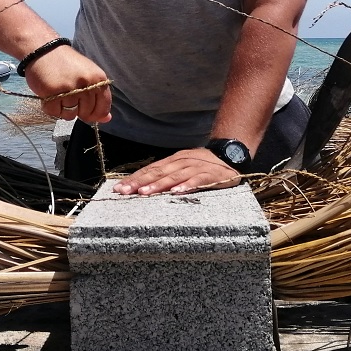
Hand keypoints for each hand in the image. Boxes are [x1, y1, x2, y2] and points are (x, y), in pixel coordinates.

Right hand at [24, 45, 111, 124]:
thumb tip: (106, 118)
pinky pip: (55, 113)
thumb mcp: (87, 74)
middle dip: (77, 110)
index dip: (96, 114)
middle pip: (86, 112)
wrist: (43, 50)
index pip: (103, 106)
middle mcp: (86, 83)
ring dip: (63, 109)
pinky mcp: (53, 93)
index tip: (89, 113)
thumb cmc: (66, 64)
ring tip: (58, 95)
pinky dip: (51, 108)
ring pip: (70, 115)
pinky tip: (50, 96)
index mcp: (98, 78)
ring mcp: (69, 88)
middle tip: (68, 96)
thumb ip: (98, 96)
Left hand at [112, 148, 241, 194]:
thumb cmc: (203, 165)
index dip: (135, 178)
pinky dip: (186, 186)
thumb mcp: (183, 166)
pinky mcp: (210, 175)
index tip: (119, 188)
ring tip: (145, 193)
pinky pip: (197, 180)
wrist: (231, 156)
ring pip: (174, 176)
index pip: (150, 169)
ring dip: (158, 185)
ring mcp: (195, 167)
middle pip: (158, 172)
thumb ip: (167, 174)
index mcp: (173, 161)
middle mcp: (181, 162)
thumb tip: (144, 186)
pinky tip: (176, 192)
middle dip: (140, 182)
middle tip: (125, 191)